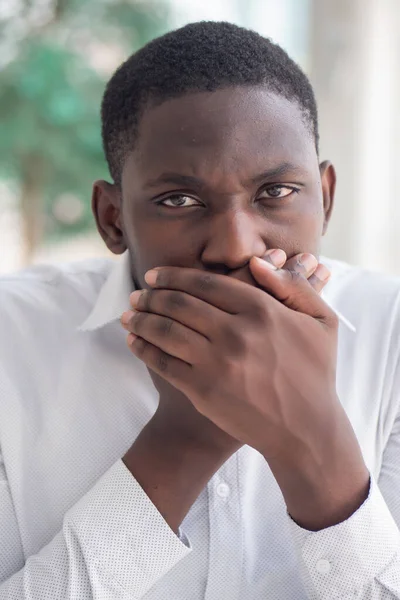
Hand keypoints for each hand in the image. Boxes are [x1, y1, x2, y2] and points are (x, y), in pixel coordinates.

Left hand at [122, 252, 368, 529]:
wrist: (305, 430)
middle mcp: (236, 332)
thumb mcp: (322, 322)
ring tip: (129, 314)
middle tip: (137, 295)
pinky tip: (133, 341)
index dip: (174, 276)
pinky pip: (163, 362)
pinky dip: (143, 348)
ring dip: (141, 319)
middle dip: (151, 296)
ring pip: (166, 330)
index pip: (206, 283)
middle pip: (180, 304)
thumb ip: (293, 287)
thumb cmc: (315, 373)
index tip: (155, 275)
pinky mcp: (203, 390)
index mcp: (262, 310)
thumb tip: (257, 263)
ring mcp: (217, 362)